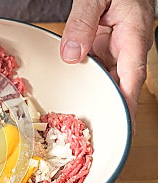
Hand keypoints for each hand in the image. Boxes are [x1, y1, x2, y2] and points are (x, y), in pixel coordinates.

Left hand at [60, 0, 154, 131]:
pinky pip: (98, 72)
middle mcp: (127, 50)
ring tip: (81, 123)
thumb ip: (82, 22)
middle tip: (96, 136)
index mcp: (133, 39)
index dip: (126, 105)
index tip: (123, 128)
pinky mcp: (105, 51)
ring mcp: (116, 52)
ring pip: (108, 82)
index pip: (132, 79)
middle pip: (121, 88)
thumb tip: (72, 54)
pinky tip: (74, 94)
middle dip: (111, 111)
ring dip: (97, 100)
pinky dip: (87, 84)